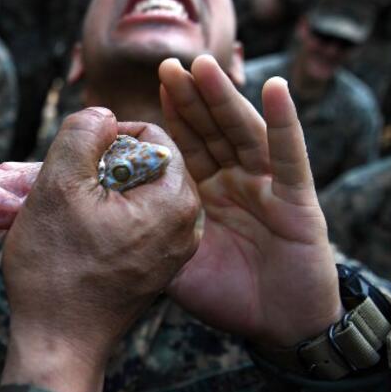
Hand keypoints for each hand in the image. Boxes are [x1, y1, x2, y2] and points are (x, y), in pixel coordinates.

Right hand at [1, 108, 199, 391]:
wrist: (58, 343)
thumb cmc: (56, 267)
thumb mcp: (59, 184)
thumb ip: (83, 132)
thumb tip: (103, 116)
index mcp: (177, 200)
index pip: (154, 136)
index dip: (107, 136)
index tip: (73, 158)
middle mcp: (188, 226)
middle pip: (146, 166)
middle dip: (101, 166)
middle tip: (64, 184)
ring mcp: (173, 252)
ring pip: (136, 196)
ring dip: (98, 192)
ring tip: (63, 209)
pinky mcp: (155, 271)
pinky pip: (134, 225)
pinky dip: (105, 218)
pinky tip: (74, 233)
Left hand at [159, 55, 341, 346]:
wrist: (275, 325)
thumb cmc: (223, 294)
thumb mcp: (170, 262)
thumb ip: (141, 236)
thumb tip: (94, 219)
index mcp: (202, 192)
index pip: (184, 144)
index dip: (167, 115)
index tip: (145, 89)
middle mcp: (233, 180)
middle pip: (210, 129)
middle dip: (189, 97)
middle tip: (166, 66)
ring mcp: (265, 185)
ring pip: (243, 132)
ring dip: (224, 98)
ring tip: (204, 67)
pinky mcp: (296, 198)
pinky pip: (290, 155)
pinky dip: (284, 122)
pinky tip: (275, 90)